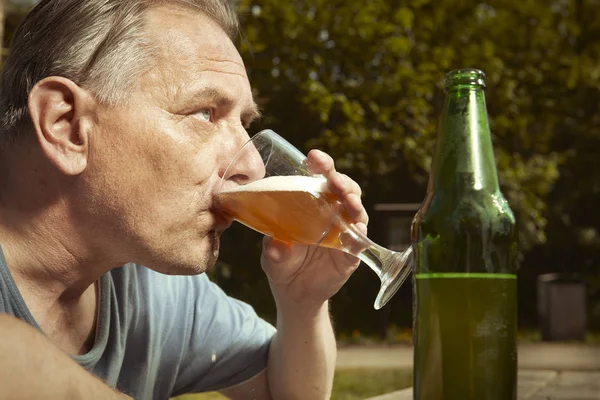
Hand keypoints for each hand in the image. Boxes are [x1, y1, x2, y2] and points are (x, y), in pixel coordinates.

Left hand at [261, 149, 368, 310]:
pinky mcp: (351, 254)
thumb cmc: (281, 264)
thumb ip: (273, 250)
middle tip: (334, 180)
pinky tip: (356, 230)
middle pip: (344, 190)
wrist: (294, 295)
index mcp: (312, 205)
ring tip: (348, 202)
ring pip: (357, 211)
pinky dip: (360, 236)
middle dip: (342, 181)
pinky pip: (360, 242)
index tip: (313, 156)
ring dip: (354, 203)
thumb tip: (276, 246)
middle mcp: (332, 214)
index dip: (322, 165)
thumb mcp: (272, 255)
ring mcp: (344, 233)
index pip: (321, 178)